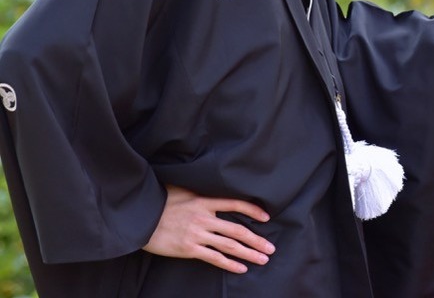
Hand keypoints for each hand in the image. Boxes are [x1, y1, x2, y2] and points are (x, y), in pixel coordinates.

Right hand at [143, 186, 275, 273]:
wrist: (139, 217)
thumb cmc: (159, 200)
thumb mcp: (183, 189)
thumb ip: (200, 192)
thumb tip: (213, 187)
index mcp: (204, 200)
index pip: (235, 204)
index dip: (253, 210)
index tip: (267, 218)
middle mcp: (204, 218)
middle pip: (237, 230)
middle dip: (257, 240)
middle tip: (271, 249)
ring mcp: (197, 234)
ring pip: (229, 246)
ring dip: (249, 253)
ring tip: (263, 259)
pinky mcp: (188, 249)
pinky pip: (213, 258)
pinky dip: (229, 264)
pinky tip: (241, 268)